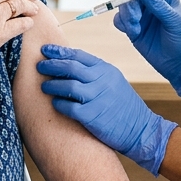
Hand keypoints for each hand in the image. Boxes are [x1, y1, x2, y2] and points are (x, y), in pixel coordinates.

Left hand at [38, 45, 176, 174]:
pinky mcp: (93, 117)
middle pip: (71, 67)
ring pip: (68, 86)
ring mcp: (98, 99)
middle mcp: (102, 81)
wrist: (142, 130)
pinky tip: (55, 104)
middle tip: (39, 66)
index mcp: (106, 70)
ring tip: (44, 86)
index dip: (60, 52)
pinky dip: (60, 104)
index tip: (46, 50)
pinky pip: (70, 107)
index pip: (79, 55)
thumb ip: (95, 74)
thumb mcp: (114, 82)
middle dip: (52, 65)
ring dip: (53, 85)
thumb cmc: (124, 107)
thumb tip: (69, 66)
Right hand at [113, 0, 180, 98]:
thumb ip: (159, 6)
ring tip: (135, 29)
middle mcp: (150, 4)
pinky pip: (120, 21)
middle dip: (130, 4)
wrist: (179, 64)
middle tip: (135, 18)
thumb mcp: (174, 21)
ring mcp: (140, 16)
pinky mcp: (133, 29)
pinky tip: (134, 33)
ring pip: (123, 7)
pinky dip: (123, 25)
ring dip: (126, 16)